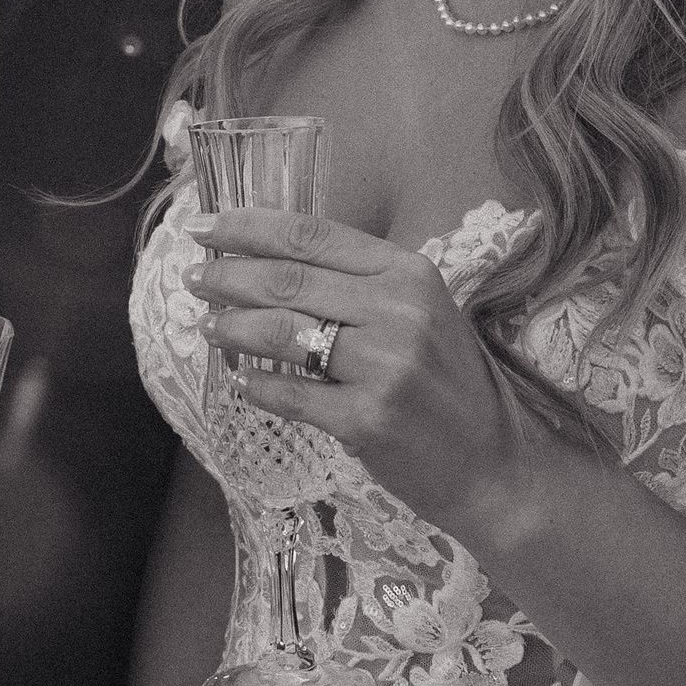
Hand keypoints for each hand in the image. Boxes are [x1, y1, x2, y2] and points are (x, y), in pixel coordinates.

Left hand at [184, 207, 537, 537]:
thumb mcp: (418, 308)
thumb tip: (268, 260)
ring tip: (207, 324)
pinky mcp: (368, 420)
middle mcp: (397, 310)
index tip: (205, 225)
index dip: (248, 227)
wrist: (493, 461)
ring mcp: (384, 366)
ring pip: (282, 332)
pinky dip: (259, 386)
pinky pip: (293, 395)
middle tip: (192, 275)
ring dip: (232, 325)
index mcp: (407, 271)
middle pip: (288, 279)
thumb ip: (357, 282)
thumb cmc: (447, 380)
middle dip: (228, 275)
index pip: (312, 234)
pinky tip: (241, 380)